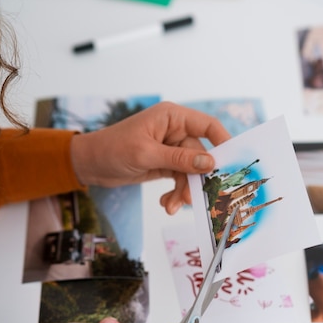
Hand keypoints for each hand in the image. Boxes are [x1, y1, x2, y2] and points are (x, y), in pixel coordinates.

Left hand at [71, 102, 229, 213]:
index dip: (223, 142)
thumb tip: (210, 163)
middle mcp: (174, 130)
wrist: (89, 165)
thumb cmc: (112, 149)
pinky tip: (165, 203)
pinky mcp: (164, 164)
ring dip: (183, 190)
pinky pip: (179, 179)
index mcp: (171, 117)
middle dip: (195, 178)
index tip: (233, 163)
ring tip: (172, 205)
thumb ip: (179, 159)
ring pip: (189, 171)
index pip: (207, 125)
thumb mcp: (146, 154)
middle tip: (194, 198)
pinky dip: (175, 192)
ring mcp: (170, 148)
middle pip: (200, 154)